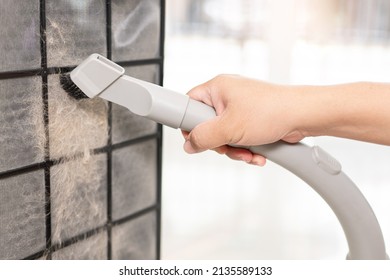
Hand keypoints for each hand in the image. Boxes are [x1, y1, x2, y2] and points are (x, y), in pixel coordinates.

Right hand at [182, 75, 304, 165]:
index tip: (198, 139)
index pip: (189, 105)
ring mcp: (239, 108)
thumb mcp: (229, 128)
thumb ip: (203, 137)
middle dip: (219, 143)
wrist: (304, 115)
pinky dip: (245, 149)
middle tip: (228, 147)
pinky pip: (238, 137)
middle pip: (207, 126)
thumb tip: (189, 145)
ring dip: (234, 150)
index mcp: (217, 88)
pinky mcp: (250, 120)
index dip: (190, 125)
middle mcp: (227, 96)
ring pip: (223, 135)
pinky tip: (256, 154)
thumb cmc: (272, 111)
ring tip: (248, 154)